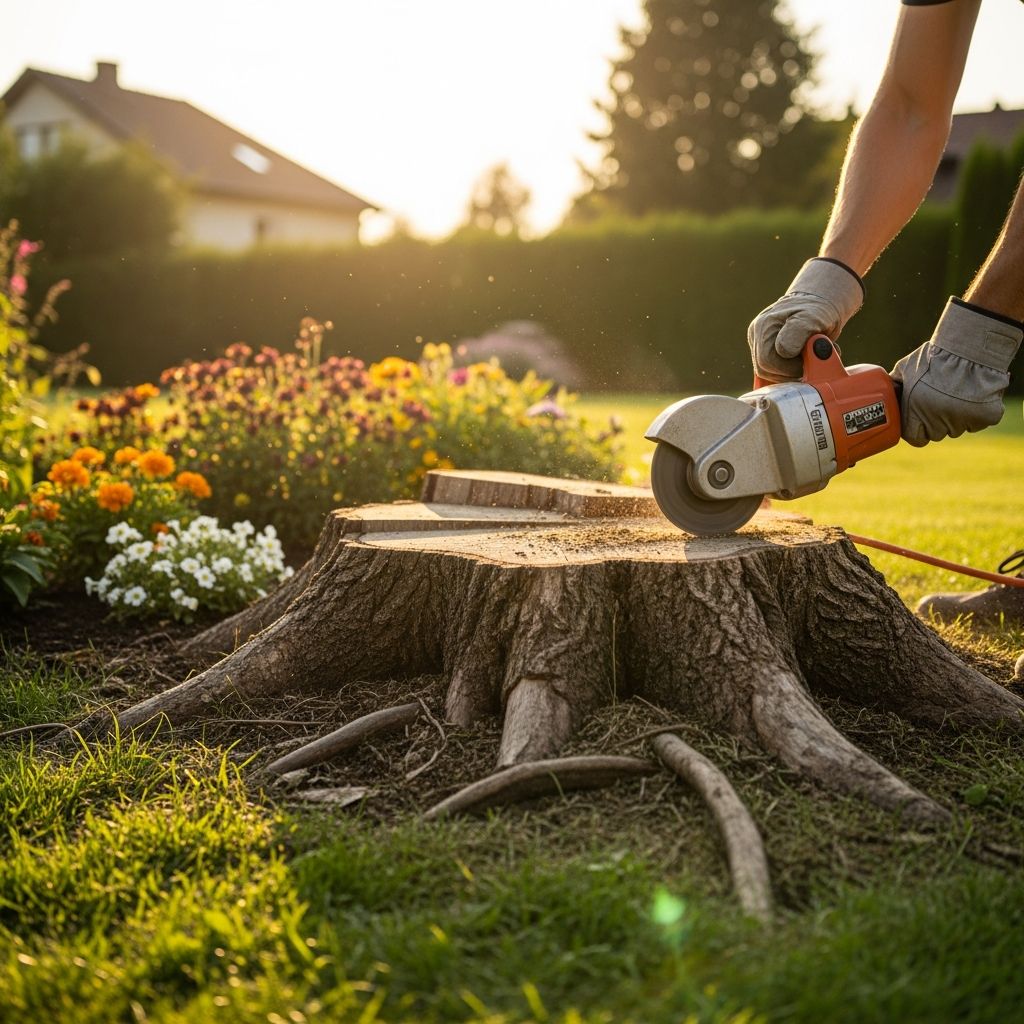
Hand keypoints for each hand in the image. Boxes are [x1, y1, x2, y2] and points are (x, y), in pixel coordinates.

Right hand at [748, 258, 863, 381]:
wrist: (819, 305)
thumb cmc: (819, 310)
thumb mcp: (814, 316)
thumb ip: (798, 331)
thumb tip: (783, 352)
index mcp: (764, 326)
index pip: (767, 361)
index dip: (790, 368)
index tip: (811, 360)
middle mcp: (757, 335)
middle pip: (765, 369)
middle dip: (791, 372)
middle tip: (811, 363)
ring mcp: (759, 344)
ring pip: (769, 373)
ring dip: (792, 373)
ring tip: (810, 359)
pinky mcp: (765, 352)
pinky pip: (772, 371)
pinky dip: (789, 373)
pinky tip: (801, 364)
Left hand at [892, 298, 1021, 446]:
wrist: (969, 347)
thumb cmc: (934, 357)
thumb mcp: (905, 369)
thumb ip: (896, 386)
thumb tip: (885, 391)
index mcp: (917, 415)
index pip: (916, 438)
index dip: (917, 429)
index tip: (920, 419)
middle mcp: (939, 422)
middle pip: (937, 433)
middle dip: (937, 421)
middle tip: (940, 400)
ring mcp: (964, 421)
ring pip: (958, 428)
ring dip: (957, 416)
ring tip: (958, 392)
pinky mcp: (986, 417)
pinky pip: (979, 421)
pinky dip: (979, 411)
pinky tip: (975, 393)